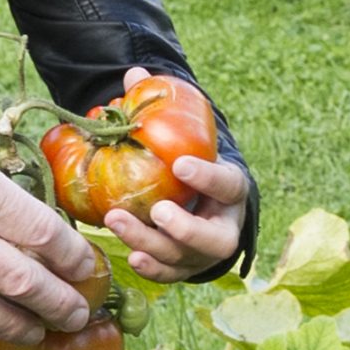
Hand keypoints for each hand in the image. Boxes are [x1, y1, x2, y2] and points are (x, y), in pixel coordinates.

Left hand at [101, 67, 247, 280]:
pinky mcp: (183, 268)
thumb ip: (165, 108)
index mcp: (232, 190)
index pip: (228, 185)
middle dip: (186, 228)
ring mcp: (203, 253)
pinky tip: (130, 255)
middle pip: (213, 238)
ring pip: (184, 259)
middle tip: (159, 211)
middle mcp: (223, 226)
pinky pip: (170, 275)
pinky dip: (152, 269)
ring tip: (117, 221)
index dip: (207, 177)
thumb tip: (135, 74)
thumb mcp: (188, 138)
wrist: (202, 202)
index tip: (181, 164)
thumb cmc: (191, 163)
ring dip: (152, 243)